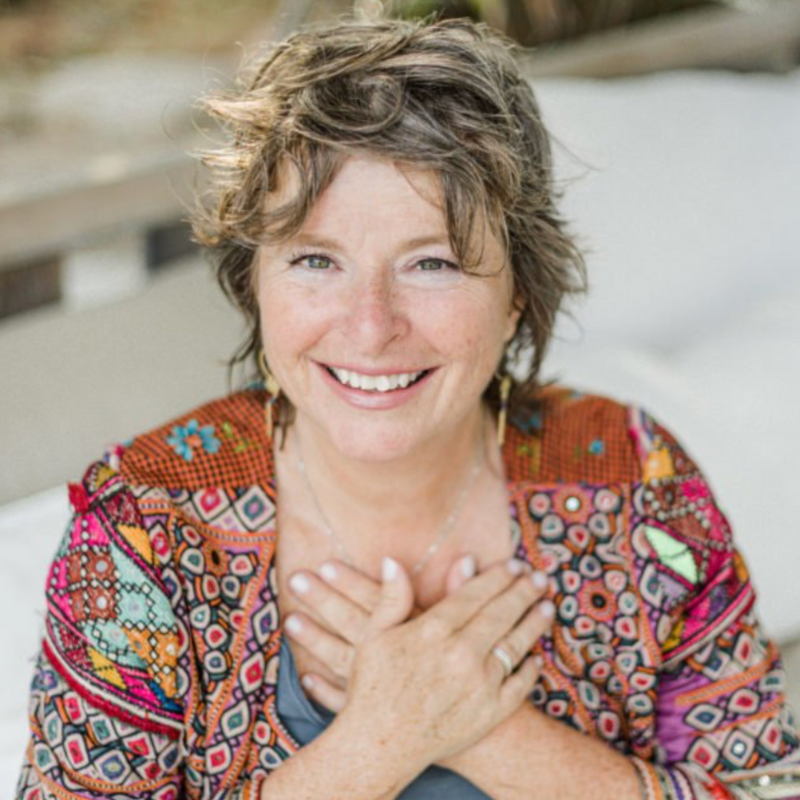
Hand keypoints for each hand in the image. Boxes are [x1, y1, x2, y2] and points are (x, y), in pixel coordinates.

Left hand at [284, 555, 481, 709]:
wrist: (489, 735)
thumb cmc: (484, 676)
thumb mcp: (477, 633)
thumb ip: (464, 594)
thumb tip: (466, 557)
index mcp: (417, 632)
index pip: (377, 600)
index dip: (351, 581)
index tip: (324, 564)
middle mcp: (396, 656)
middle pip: (353, 623)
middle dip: (323, 600)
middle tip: (294, 579)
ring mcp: (383, 687)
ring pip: (341, 658)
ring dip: (314, 639)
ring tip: (289, 619)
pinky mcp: (380, 714)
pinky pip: (345, 701)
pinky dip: (324, 690)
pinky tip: (305, 677)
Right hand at [330, 557, 552, 771]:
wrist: (379, 746)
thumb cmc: (372, 688)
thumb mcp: (374, 635)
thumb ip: (391, 597)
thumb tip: (392, 561)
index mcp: (434, 629)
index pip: (476, 593)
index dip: (499, 576)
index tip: (514, 565)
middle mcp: (462, 653)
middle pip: (502, 613)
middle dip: (524, 591)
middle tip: (539, 577)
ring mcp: (480, 684)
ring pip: (517, 644)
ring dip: (535, 622)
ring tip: (547, 607)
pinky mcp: (490, 712)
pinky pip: (519, 685)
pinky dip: (531, 669)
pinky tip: (537, 658)